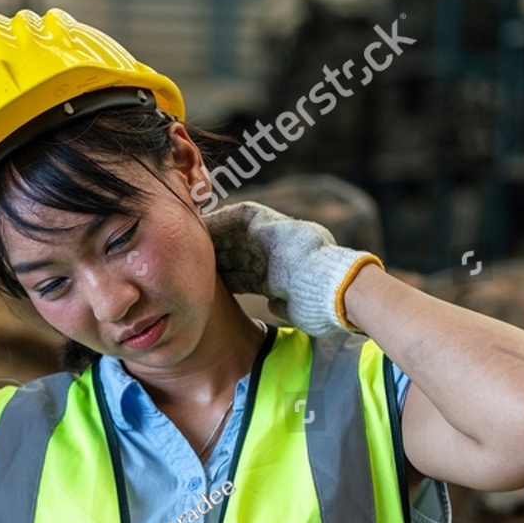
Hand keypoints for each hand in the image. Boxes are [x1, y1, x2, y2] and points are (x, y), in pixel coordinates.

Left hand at [203, 201, 380, 335]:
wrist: (340, 291)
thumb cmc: (323, 308)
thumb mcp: (296, 309)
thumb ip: (282, 303)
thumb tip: (272, 304)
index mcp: (279, 275)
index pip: (245, 271)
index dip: (226, 272)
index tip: (201, 276)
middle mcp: (276, 253)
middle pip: (236, 251)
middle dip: (213, 251)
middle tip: (183, 253)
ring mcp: (277, 236)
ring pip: (235, 232)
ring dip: (213, 232)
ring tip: (186, 234)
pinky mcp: (276, 223)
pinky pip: (243, 214)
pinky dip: (223, 216)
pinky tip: (203, 222)